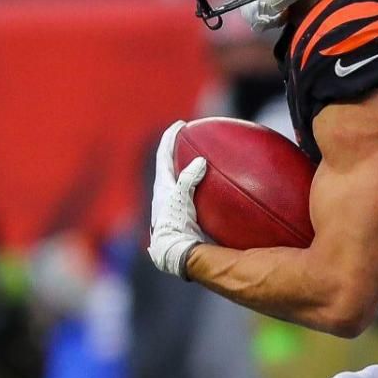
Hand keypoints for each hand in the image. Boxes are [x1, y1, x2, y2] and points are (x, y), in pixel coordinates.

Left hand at [148, 121, 208, 278]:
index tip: (180, 125)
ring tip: (202, 162)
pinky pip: (192, 197)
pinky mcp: (183, 219)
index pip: (164, 155)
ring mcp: (173, 208)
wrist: (175, 253)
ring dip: (188, 171)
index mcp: (162, 186)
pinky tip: (215, 193)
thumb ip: (189, 178)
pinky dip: (201, 189)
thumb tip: (201, 161)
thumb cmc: (175, 225)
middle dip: (178, 152)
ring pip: (179, 182)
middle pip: (170, 166)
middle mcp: (165, 195)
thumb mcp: (181, 198)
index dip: (170, 137)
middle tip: (189, 140)